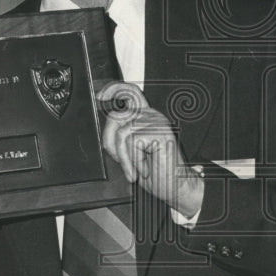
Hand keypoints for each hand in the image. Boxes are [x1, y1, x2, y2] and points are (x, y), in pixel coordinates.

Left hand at [98, 82, 203, 218]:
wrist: (174, 187)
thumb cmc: (155, 172)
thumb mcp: (129, 152)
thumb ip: (119, 136)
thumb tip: (108, 129)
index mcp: (145, 117)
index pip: (130, 93)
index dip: (114, 89)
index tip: (101, 96)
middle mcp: (152, 116)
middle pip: (117, 117)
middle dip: (113, 144)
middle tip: (125, 163)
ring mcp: (157, 123)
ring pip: (122, 135)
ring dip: (125, 158)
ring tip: (136, 169)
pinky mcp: (160, 133)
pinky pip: (132, 144)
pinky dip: (135, 161)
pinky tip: (145, 169)